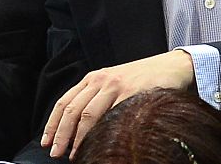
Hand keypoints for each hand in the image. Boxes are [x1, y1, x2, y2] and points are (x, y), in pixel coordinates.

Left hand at [41, 50, 194, 159]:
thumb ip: (98, 96)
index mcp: (95, 78)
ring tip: (74, 154)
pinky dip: (102, 132)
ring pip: (88, 114)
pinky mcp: (132, 93)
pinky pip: (112, 115)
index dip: (53, 124)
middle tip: (56, 153)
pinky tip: (99, 143)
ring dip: (78, 137)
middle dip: (61, 134)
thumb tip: (77, 125)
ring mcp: (117, 86)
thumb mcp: (116, 81)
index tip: (46, 142)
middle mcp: (102, 80)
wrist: (174, 66)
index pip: (65, 102)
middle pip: (72, 110)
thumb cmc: (144, 77)